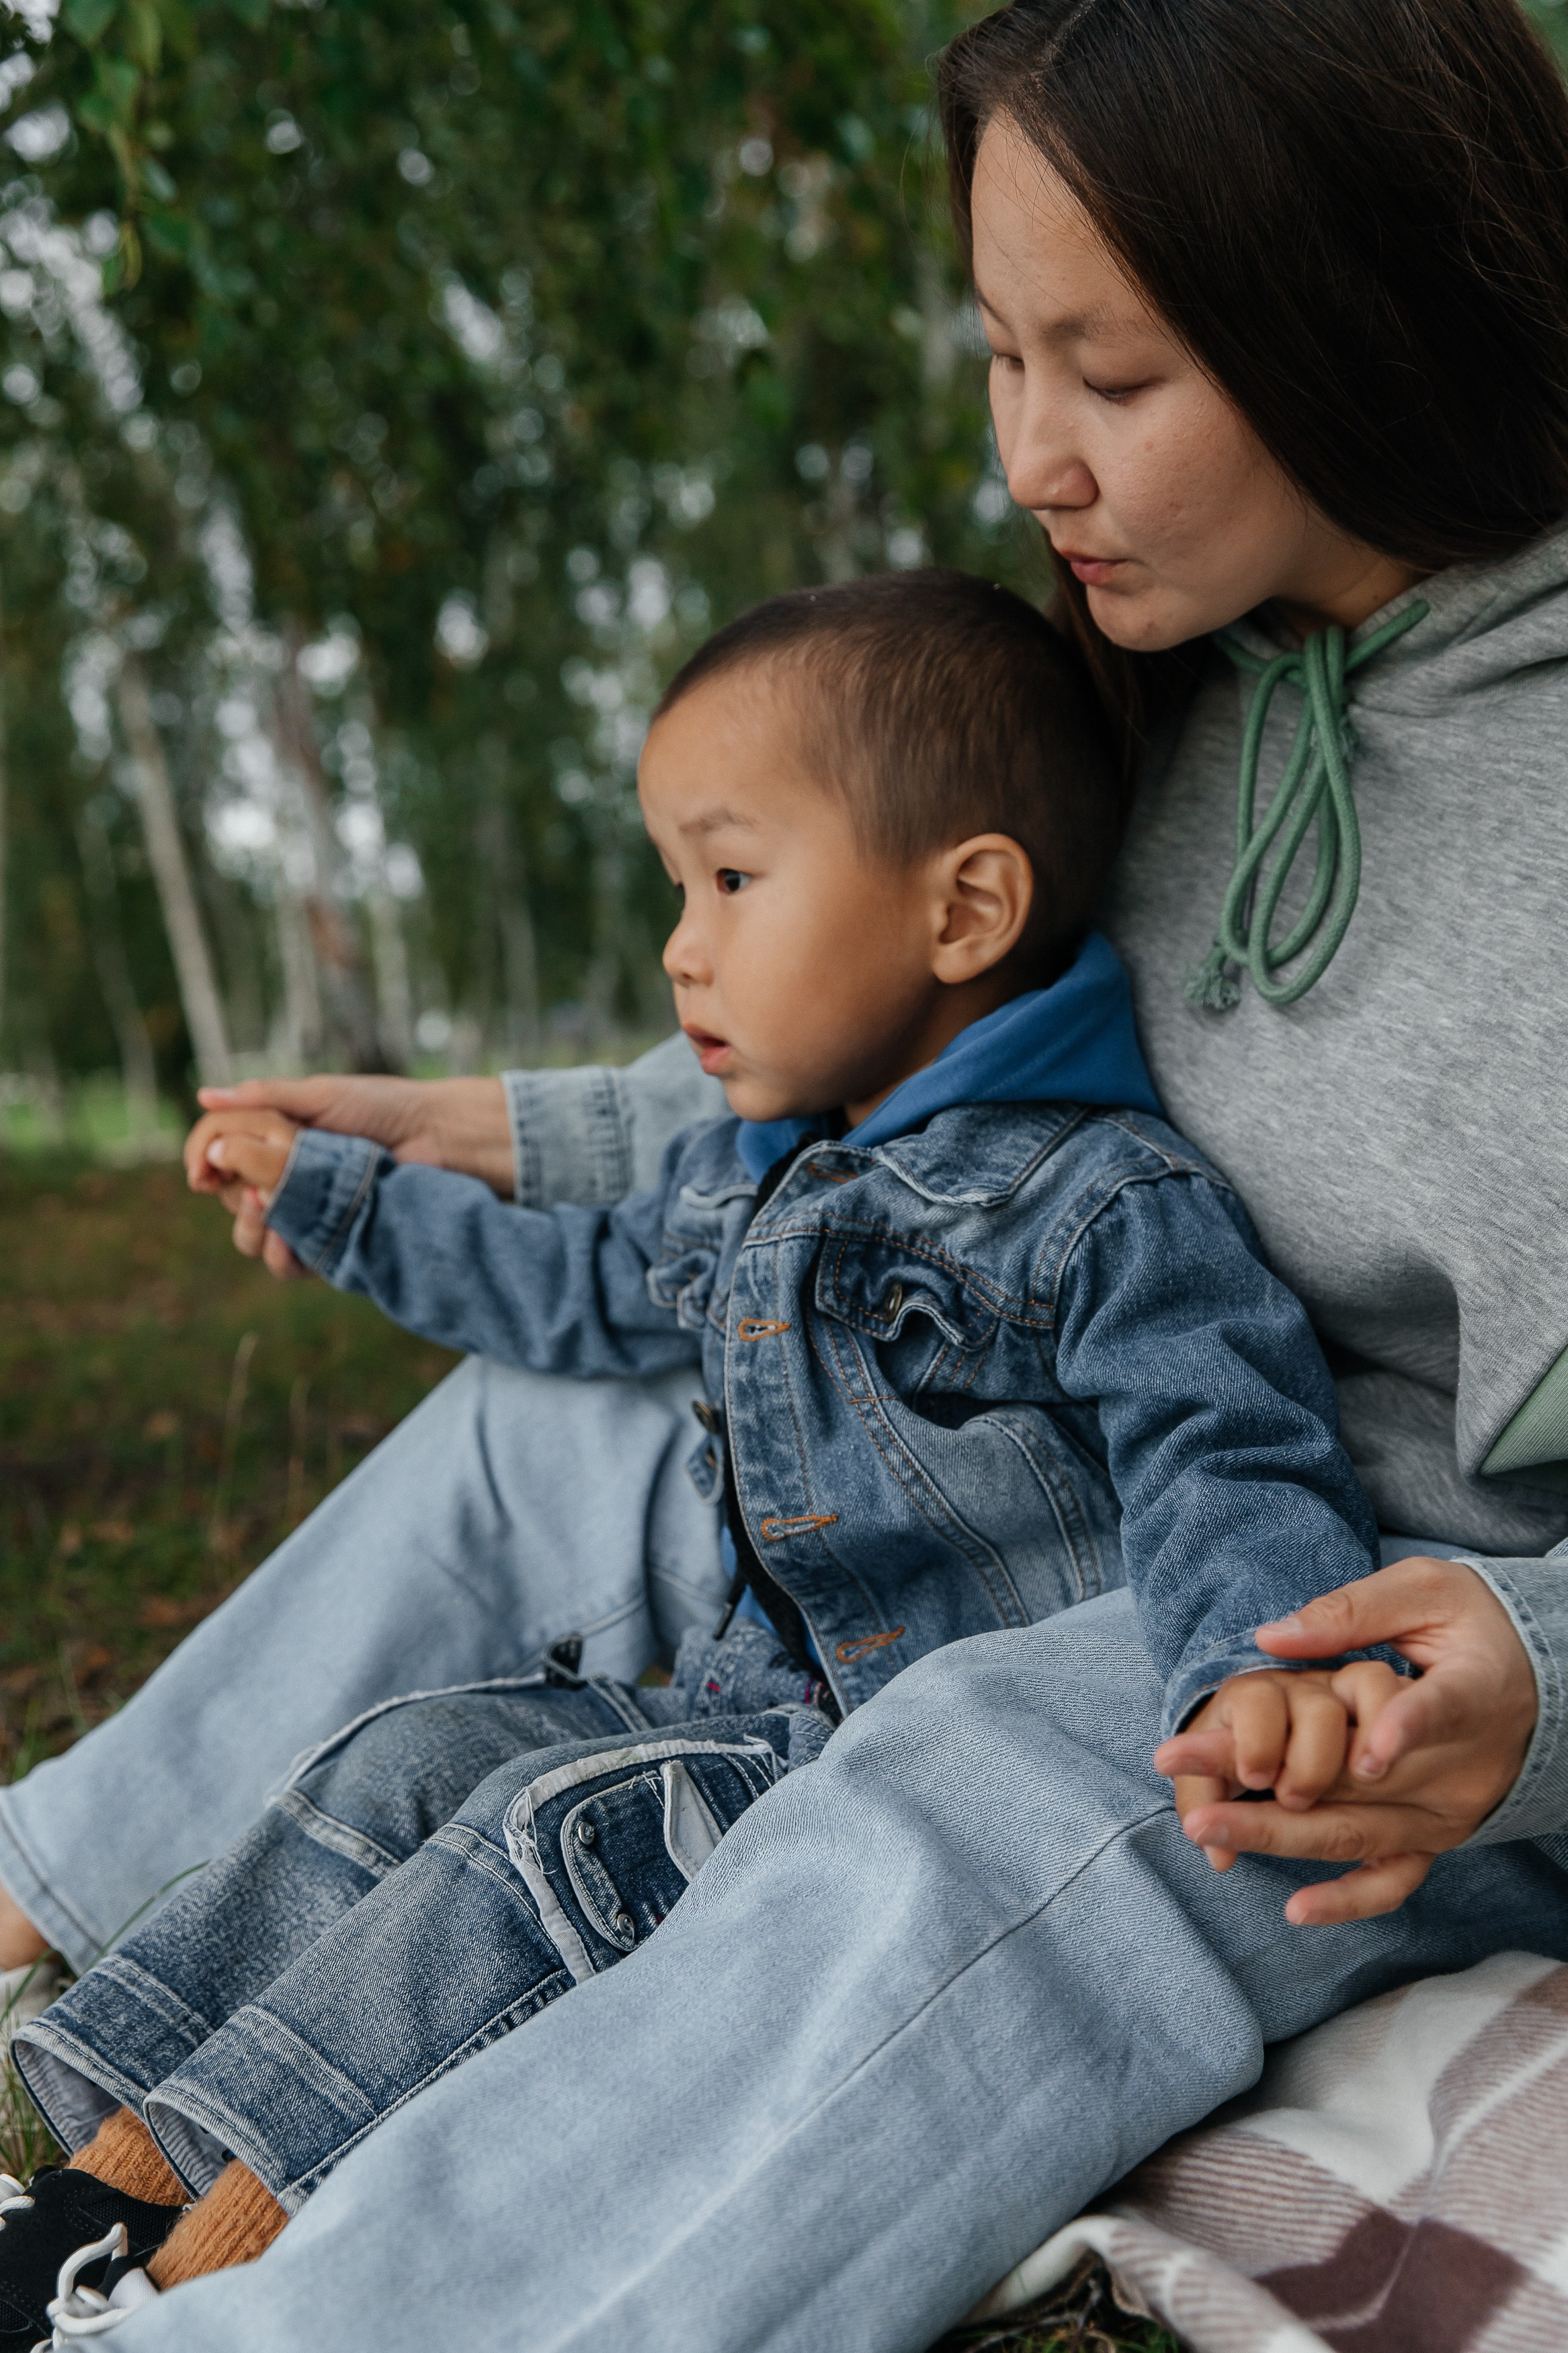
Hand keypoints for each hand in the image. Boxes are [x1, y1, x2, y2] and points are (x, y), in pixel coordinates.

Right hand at [189, 1074, 511, 1279]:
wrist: (438, 1139)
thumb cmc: (383, 1107)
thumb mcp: (320, 1096)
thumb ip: (264, 1098)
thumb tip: (203, 1095)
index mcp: (274, 1137)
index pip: (217, 1153)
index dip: (202, 1163)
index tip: (201, 1174)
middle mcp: (284, 1175)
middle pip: (226, 1198)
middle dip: (227, 1196)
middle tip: (251, 1189)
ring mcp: (306, 1211)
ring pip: (251, 1237)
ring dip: (249, 1229)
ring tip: (268, 1210)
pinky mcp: (330, 1241)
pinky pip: (290, 1263)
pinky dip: (282, 1256)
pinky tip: (288, 1243)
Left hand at [1153, 1557, 1537, 1925]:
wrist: (1536, 1685)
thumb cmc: (1474, 1626)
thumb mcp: (1425, 1593)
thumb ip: (1353, 1611)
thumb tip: (1272, 1636)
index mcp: (1474, 1693)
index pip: (1440, 1711)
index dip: (1403, 1729)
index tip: (1366, 1752)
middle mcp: (1462, 1768)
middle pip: (1361, 1780)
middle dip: (1269, 1779)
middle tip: (1184, 1762)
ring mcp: (1447, 1813)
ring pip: (1359, 1833)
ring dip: (1276, 1833)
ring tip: (1203, 1822)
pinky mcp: (1435, 1839)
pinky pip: (1393, 1882)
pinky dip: (1347, 1900)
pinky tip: (1294, 1908)